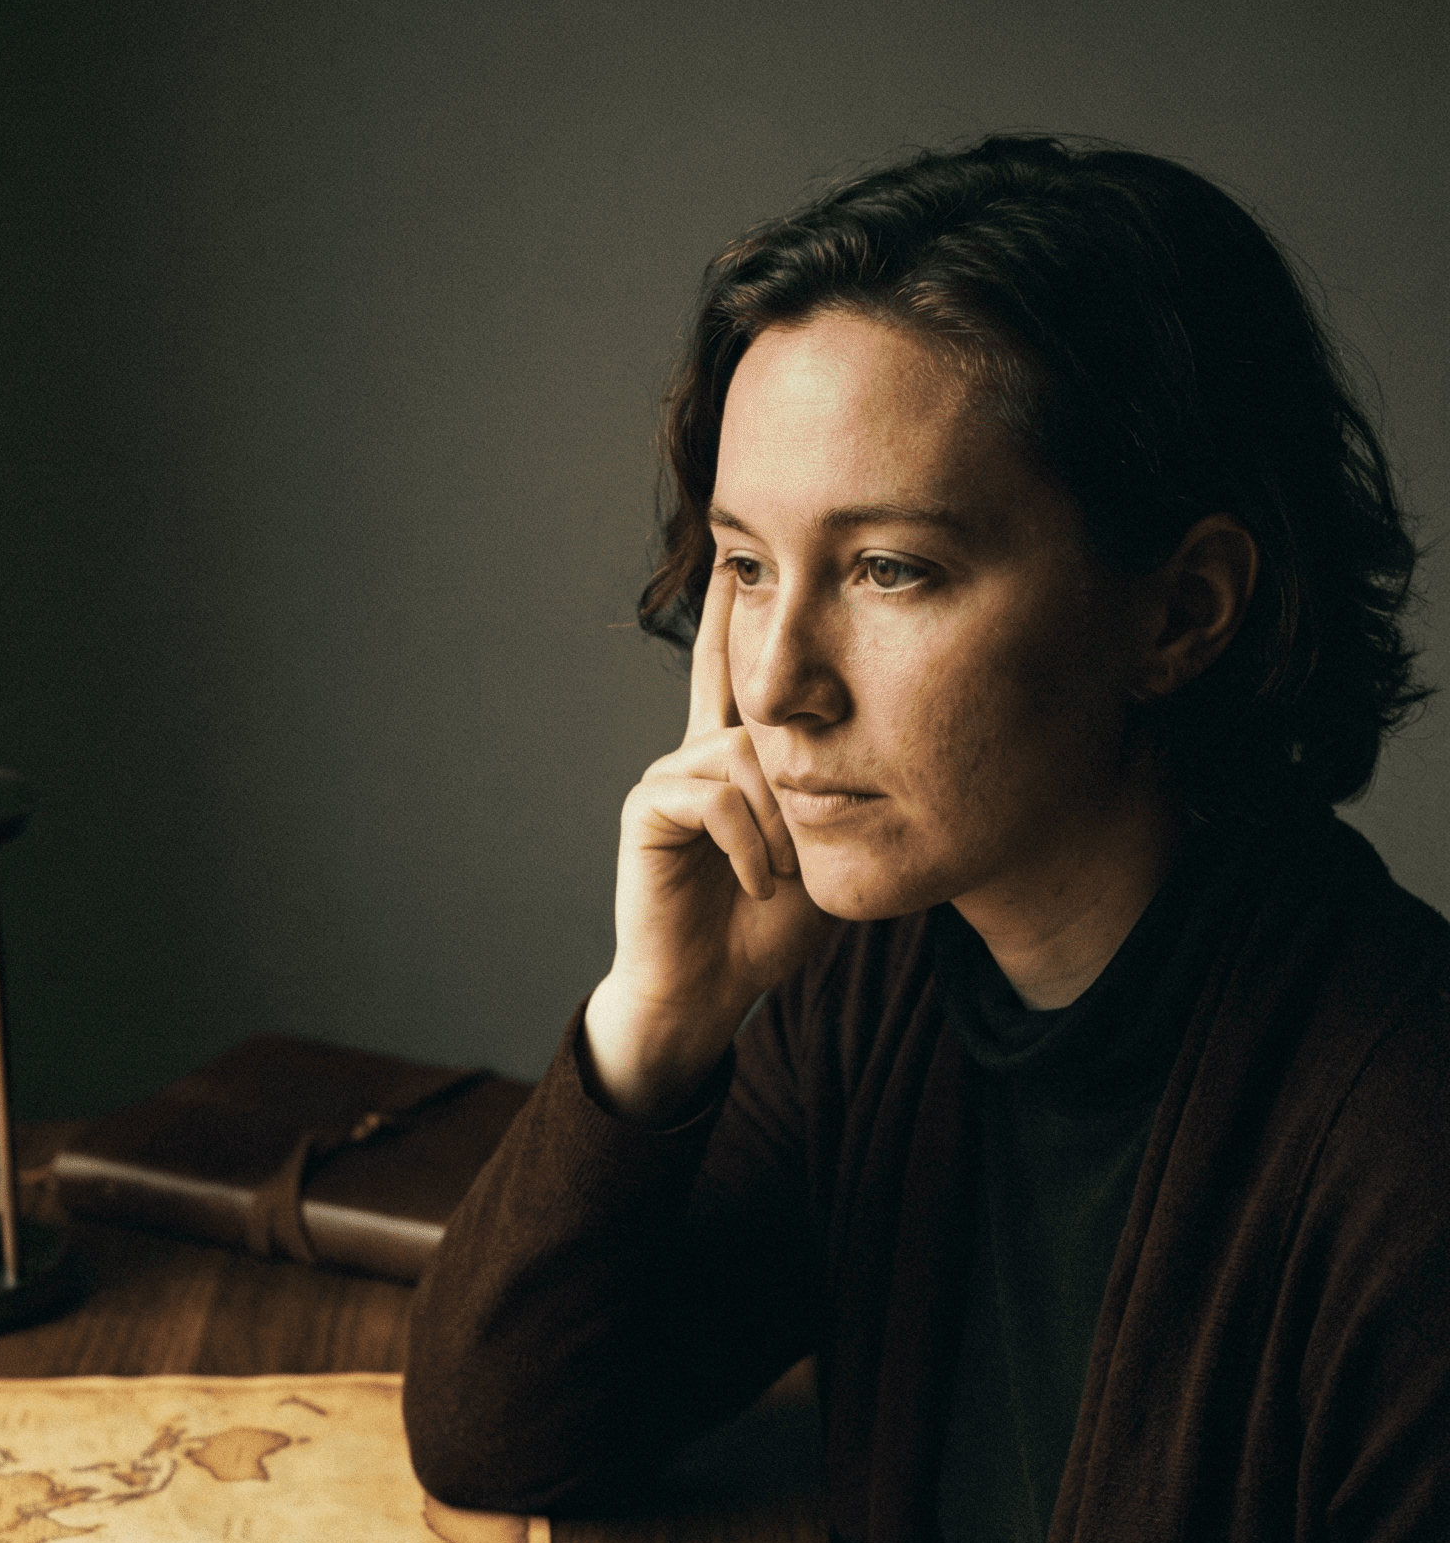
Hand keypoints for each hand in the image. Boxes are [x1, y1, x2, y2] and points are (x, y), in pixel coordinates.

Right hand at [585, 562, 829, 1121]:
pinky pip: (715, 798)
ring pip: (746, 753)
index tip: (736, 551)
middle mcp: (699, 753)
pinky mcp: (648, 808)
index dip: (733, 612)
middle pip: (751, 696)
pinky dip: (750, 846)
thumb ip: (840, 794)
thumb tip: (893, 745)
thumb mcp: (826, 849)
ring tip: (785, 876)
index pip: (738, 669)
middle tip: (796, 774)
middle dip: (787, 730)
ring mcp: (669, 776)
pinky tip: (759, 885)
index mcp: (738, 758)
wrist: (707, 991)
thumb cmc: (768, 929)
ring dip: (780, 820)